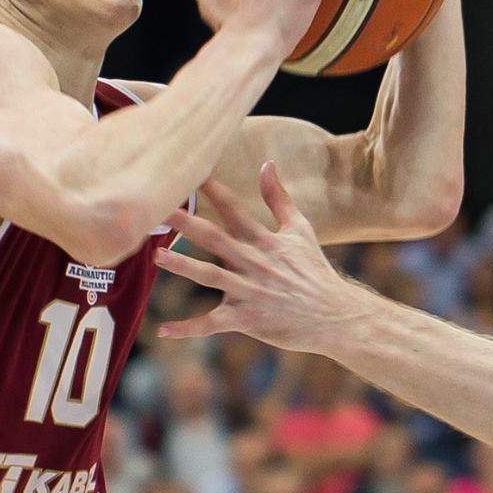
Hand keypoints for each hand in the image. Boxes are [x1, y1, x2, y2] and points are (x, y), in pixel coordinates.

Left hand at [156, 163, 365, 353]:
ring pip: (210, 277)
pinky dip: (188, 328)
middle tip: (159, 208)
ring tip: (157, 256)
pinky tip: (163, 329)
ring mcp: (249, 291)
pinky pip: (212, 324)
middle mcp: (254, 263)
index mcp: (264, 240)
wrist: (335, 315)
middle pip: (214, 238)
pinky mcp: (247, 319)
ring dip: (183, 266)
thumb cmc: (314, 271)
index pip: (234, 209)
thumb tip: (267, 163)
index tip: (189, 173)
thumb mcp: (300, 229)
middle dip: (186, 222)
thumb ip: (279, 198)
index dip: (212, 190)